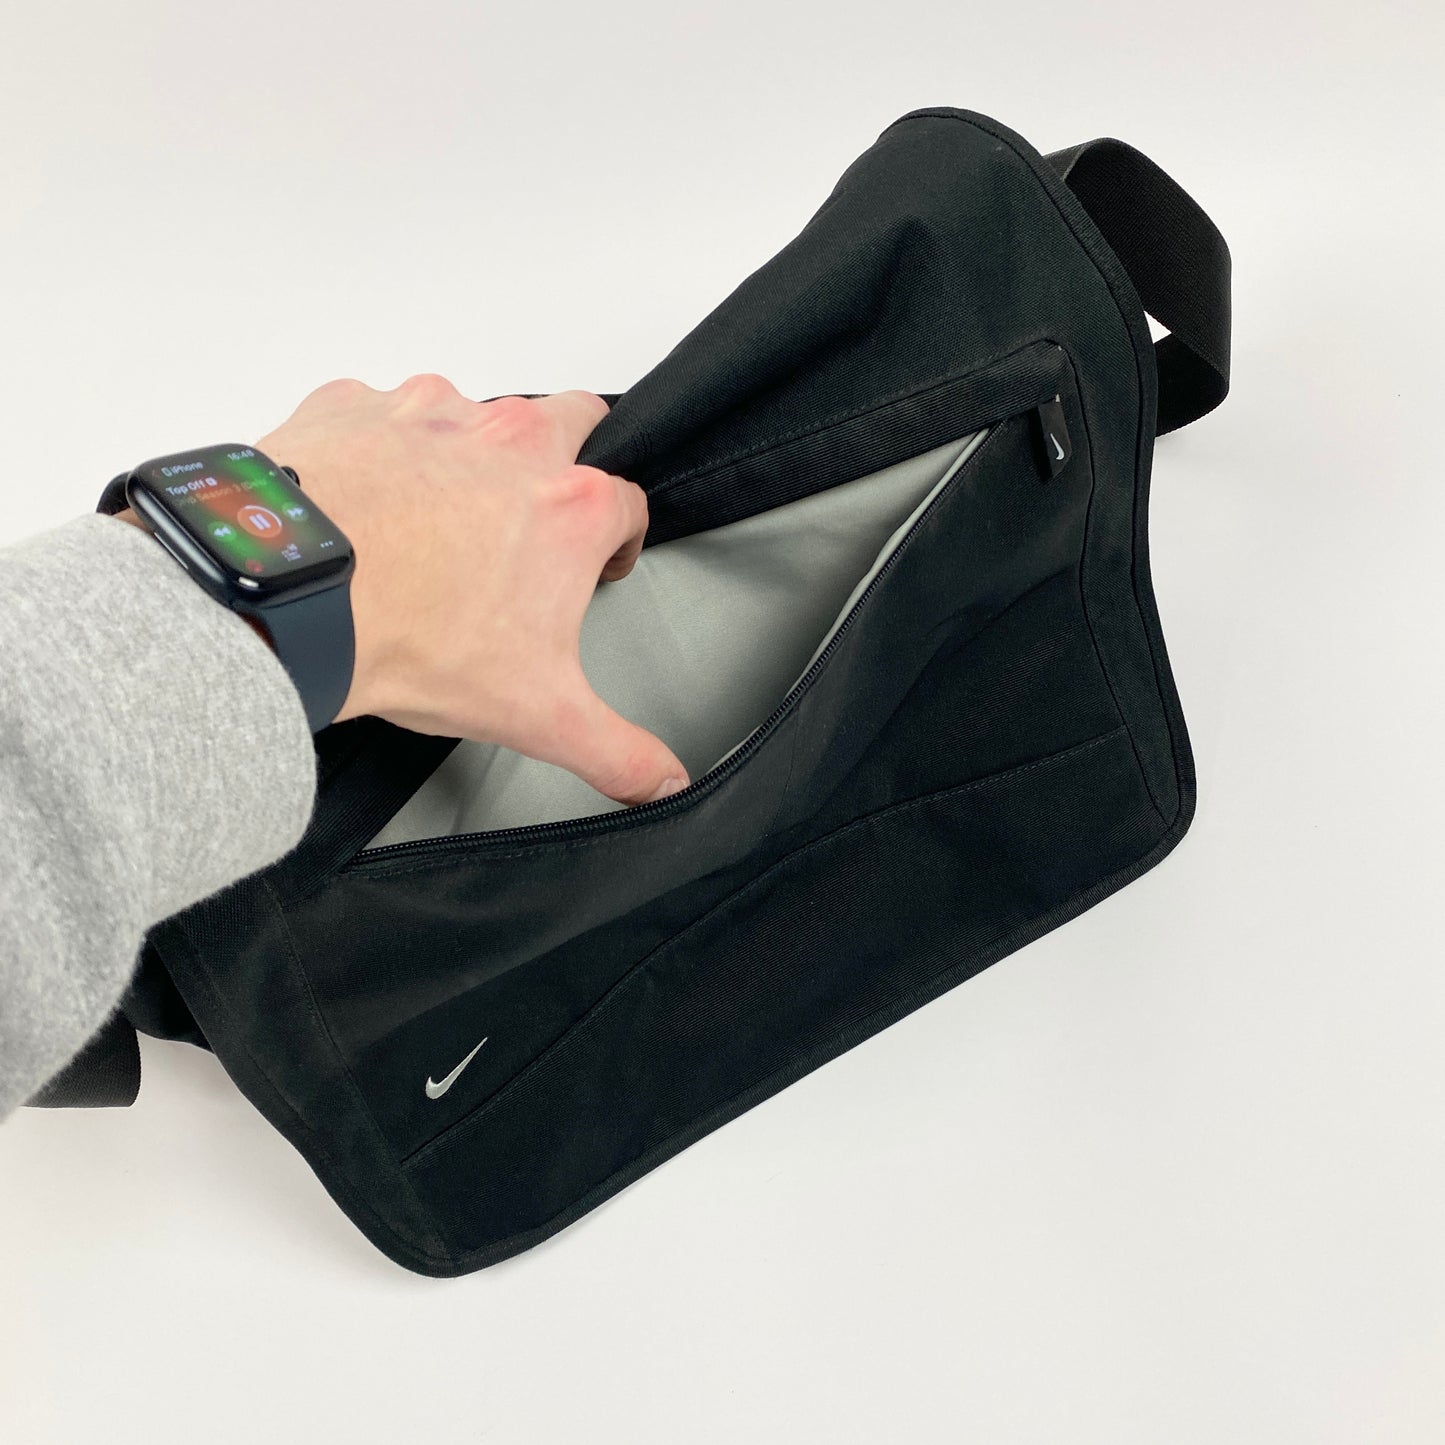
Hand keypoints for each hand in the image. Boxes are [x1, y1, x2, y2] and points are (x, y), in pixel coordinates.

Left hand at [254, 375, 688, 805]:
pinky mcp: (355, 407)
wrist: (290, 600)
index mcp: (571, 504)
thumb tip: (664, 782)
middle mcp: (510, 441)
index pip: (630, 504)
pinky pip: (382, 412)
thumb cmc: (411, 640)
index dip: (618, 541)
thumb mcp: (537, 715)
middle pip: (572, 420)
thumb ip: (618, 752)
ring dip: (470, 455)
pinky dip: (383, 447)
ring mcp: (430, 413)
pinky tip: (367, 502)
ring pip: (474, 414)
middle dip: (568, 461)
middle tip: (532, 521)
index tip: (595, 569)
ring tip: (434, 523)